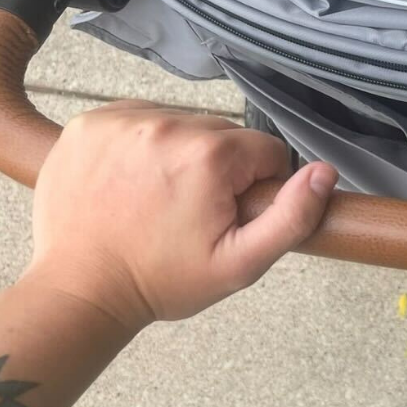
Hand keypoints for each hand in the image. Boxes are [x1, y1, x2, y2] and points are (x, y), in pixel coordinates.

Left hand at [27, 101, 337, 330]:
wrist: (82, 287)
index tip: (230, 216)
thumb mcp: (242, 263)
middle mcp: (167, 124)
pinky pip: (141, 119)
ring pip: (184, 123)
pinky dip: (146, 145)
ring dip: (184, 154)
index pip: (267, 151)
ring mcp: (124, 120)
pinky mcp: (90, 122)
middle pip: (225, 134)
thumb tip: (325, 172)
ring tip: (163, 198)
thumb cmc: (162, 280)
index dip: (259, 188)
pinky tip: (136, 182)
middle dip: (221, 169)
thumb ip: (292, 217)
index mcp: (210, 156)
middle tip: (195, 213)